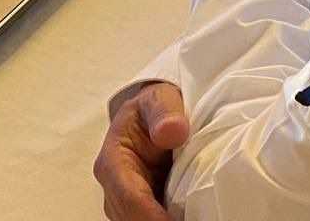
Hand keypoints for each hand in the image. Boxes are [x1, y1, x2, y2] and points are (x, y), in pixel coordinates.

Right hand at [94, 82, 189, 220]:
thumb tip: (171, 130)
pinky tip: (190, 215)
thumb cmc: (155, 108)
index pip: (130, 199)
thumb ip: (164, 112)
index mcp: (113, 162)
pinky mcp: (142, 211)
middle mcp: (114, 189)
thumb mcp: (160, 99)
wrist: (155, 116)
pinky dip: (170, 219)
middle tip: (196, 217)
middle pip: (133, 220)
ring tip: (194, 215)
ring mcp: (125, 204)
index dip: (154, 217)